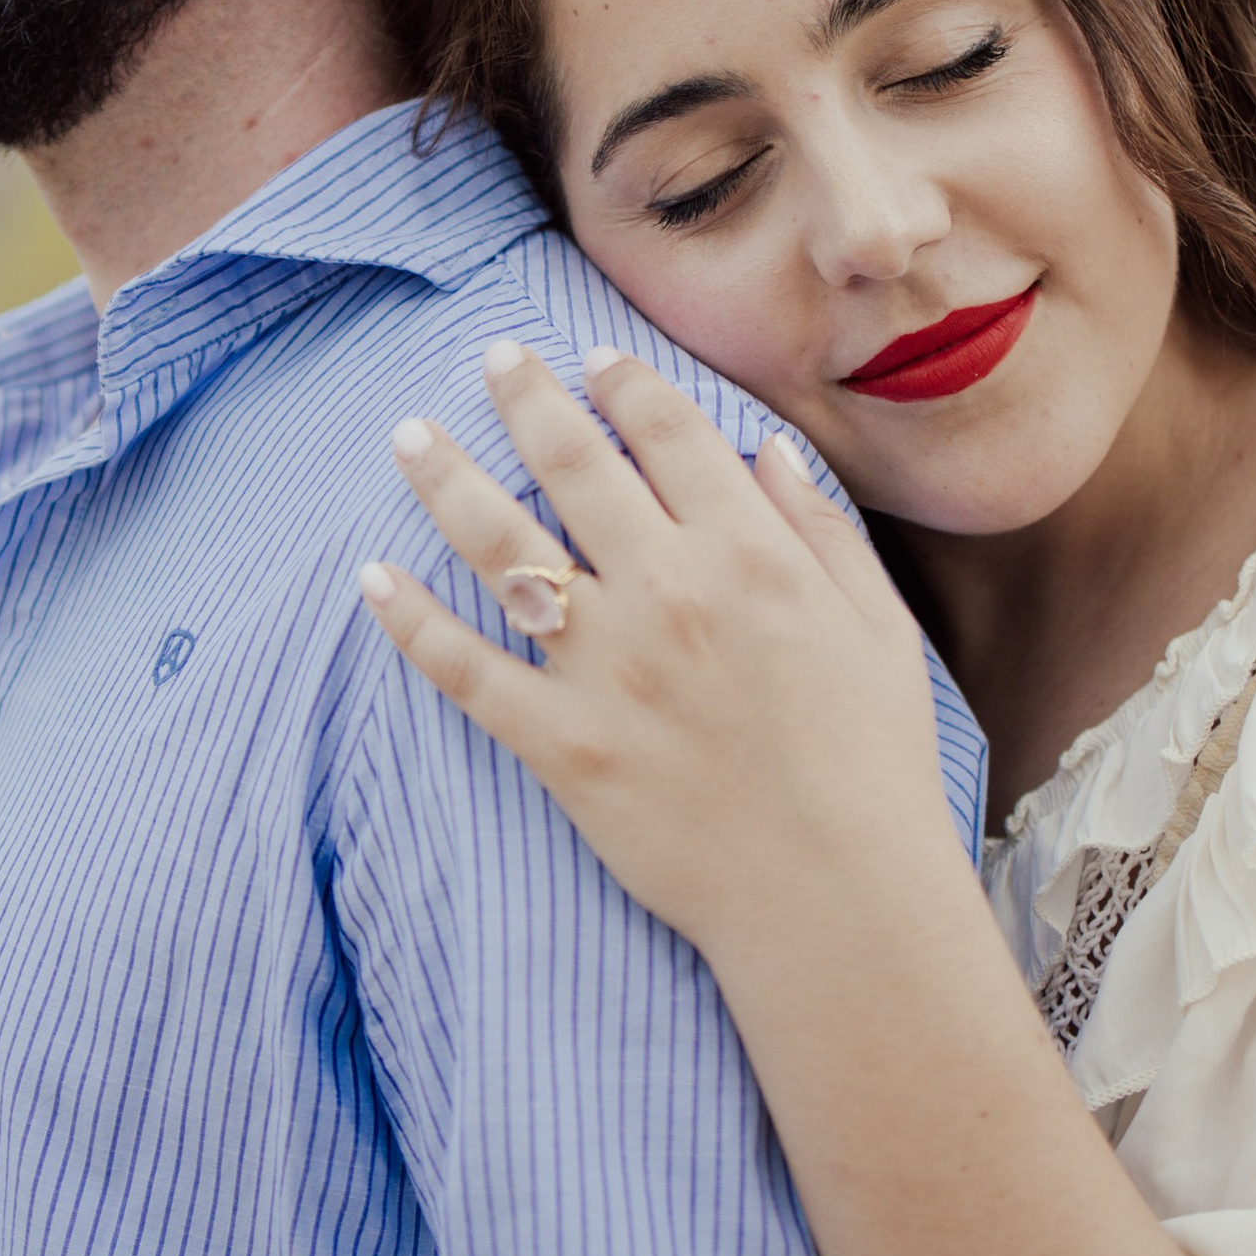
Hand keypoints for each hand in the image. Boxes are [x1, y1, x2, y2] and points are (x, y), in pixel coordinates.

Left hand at [359, 340, 953, 964]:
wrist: (837, 897)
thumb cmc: (874, 765)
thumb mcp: (880, 628)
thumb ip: (822, 531)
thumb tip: (767, 454)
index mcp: (750, 553)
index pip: (668, 432)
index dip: (624, 382)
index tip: (594, 357)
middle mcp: (668, 591)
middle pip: (571, 463)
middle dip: (523, 396)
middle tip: (492, 357)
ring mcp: (605, 667)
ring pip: (500, 545)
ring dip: (445, 479)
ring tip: (407, 436)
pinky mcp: (561, 743)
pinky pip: (465, 669)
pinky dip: (411, 622)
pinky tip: (374, 579)